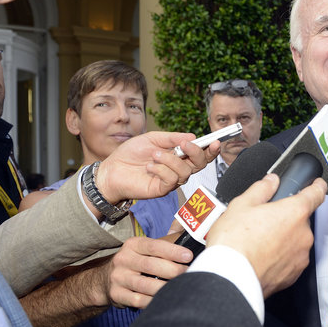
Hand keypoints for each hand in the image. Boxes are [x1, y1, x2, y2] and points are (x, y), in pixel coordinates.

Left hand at [95, 131, 220, 203]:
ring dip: (170, 160)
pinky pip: (171, 180)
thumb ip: (172, 138)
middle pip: (200, 164)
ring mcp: (171, 180)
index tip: (215, 141)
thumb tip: (192, 137)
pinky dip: (161, 170)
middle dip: (196, 153)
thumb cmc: (130, 154)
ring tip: (154, 155)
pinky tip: (150, 167)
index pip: (200, 153)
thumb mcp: (152, 139)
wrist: (112, 169)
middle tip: (184, 145)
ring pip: (185, 172)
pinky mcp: (162, 189)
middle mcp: (178, 168)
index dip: (210, 149)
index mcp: (178, 155)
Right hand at [101, 236, 192, 308]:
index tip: (189, 256)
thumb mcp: (146, 249)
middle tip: (189, 274)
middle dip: (173, 271)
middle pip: (151, 265)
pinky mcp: (116, 294)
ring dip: (165, 288)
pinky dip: (154, 301)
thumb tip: (193, 240)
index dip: (173, 251)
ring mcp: (118, 277)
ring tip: (181, 288)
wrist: (105, 278)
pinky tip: (165, 300)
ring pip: (145, 285)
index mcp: (133, 245)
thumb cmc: (137, 262)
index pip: (154, 246)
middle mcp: (123, 259)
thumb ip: (166, 245)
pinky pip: (138, 300)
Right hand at [205, 174, 326, 296]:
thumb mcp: (242, 205)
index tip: (317, 184)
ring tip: (259, 241)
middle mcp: (303, 234)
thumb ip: (261, 189)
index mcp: (295, 212)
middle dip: (286, 218)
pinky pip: (291, 259)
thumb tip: (271, 182)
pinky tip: (262, 256)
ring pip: (296, 240)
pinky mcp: (294, 274)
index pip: (316, 193)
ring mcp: (300, 256)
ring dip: (284, 238)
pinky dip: (281, 256)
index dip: (317, 186)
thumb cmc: (235, 243)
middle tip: (264, 220)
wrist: (231, 278)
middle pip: (301, 219)